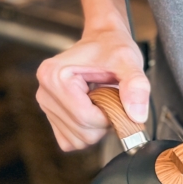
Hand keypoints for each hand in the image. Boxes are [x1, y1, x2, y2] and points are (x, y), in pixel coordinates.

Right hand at [36, 25, 149, 150]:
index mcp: (54, 75)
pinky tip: (93, 114)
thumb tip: (137, 116)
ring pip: (76, 141)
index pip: (84, 117)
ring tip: (101, 104)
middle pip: (81, 132)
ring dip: (96, 130)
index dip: (108, 117)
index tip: (116, 101)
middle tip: (110, 101)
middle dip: (103, 124)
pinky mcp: (51, 116)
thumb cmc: (112, 47)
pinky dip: (86, 134)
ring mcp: (46, 105)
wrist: (103, 41)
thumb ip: (136, 85)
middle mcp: (45, 91)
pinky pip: (69, 141)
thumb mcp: (128, 61)